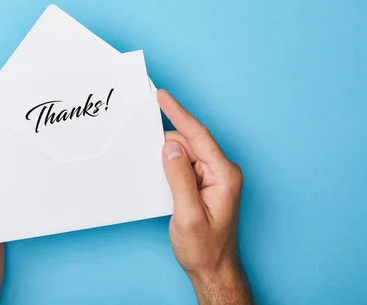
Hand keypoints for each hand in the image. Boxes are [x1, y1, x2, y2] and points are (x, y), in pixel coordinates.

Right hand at [157, 90, 253, 304]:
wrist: (213, 269)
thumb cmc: (205, 248)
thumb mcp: (188, 215)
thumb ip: (179, 179)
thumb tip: (170, 148)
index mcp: (224, 175)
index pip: (198, 136)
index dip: (178, 113)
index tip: (162, 97)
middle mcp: (222, 172)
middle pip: (189, 143)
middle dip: (166, 142)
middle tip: (143, 137)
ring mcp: (214, 177)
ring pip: (185, 153)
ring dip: (167, 157)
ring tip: (155, 168)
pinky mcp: (205, 184)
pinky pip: (184, 165)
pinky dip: (170, 166)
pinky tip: (160, 172)